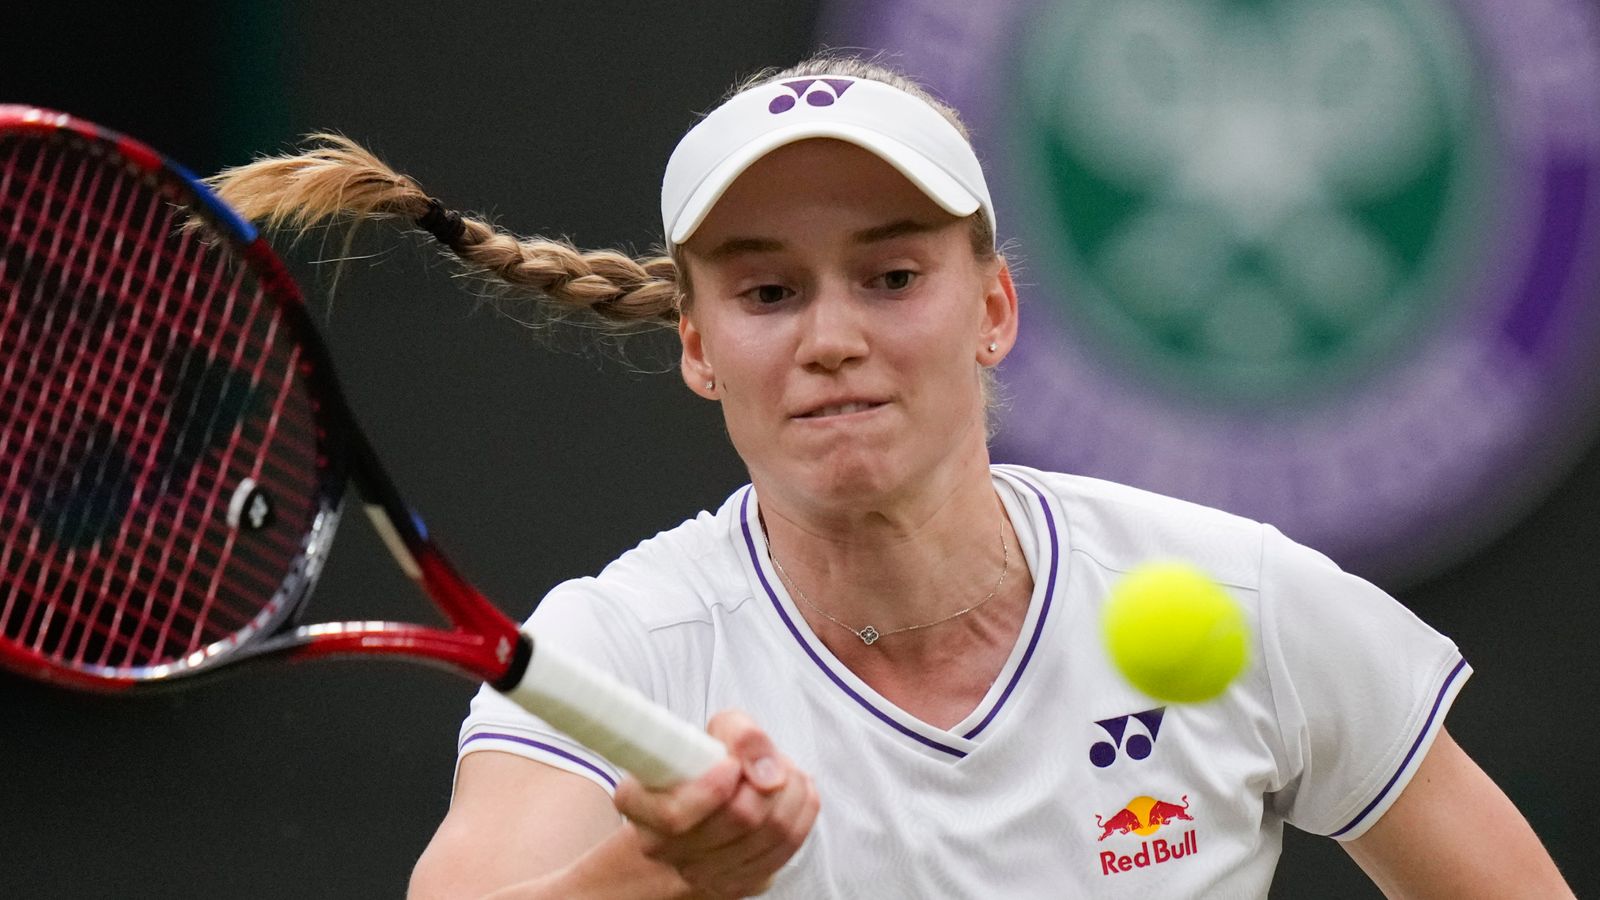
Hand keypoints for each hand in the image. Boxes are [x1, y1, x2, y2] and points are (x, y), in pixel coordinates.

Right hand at [613, 710, 818, 897]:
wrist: (712, 803)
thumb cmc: (706, 762)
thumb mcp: (715, 732)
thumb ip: (741, 735)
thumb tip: (768, 772)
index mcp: (638, 802)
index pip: (675, 814)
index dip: (712, 789)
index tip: (732, 765)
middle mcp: (660, 844)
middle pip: (736, 820)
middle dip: (768, 781)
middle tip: (772, 761)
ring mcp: (697, 871)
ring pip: (768, 834)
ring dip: (791, 794)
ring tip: (786, 774)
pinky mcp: (734, 884)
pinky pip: (784, 851)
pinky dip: (801, 815)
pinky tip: (796, 795)